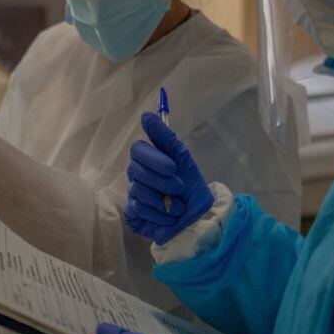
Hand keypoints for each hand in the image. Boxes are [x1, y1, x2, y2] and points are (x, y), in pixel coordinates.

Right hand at [125, 112, 213, 243]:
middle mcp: (137, 175)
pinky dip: (159, 214)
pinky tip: (170, 217)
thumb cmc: (191, 186)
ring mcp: (133, 194)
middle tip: (180, 188)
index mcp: (148, 159)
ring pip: (138, 191)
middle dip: (162, 182)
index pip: (137, 150)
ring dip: (164, 201)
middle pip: (136, 171)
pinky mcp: (133, 214)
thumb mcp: (183, 159)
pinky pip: (138, 209)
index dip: (154, 158)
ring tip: (178, 206)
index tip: (173, 167)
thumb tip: (146, 115)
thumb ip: (164, 137)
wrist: (199, 216)